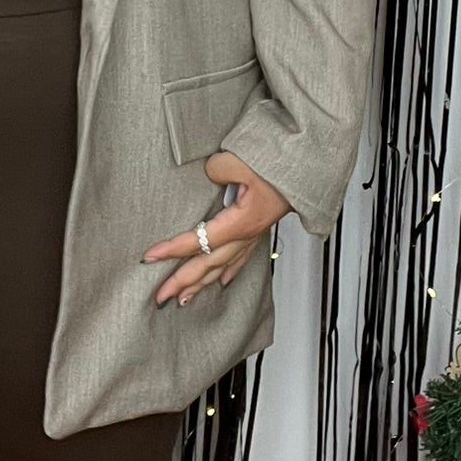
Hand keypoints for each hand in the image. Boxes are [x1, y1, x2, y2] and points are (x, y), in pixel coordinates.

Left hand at [141, 152, 290, 305]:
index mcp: (241, 221)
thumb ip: (217, 170)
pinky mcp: (259, 228)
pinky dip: (227, 273)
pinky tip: (221, 282)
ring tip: (183, 299)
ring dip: (202, 284)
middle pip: (209, 264)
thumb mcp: (242, 161)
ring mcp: (254, 234)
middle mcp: (246, 234)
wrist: (310, 168)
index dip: (173, 250)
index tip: (150, 257)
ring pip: (223, 266)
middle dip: (182, 281)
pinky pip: (240, 259)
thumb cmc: (282, 165)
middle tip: (160, 296)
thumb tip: (208, 176)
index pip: (199, 241)